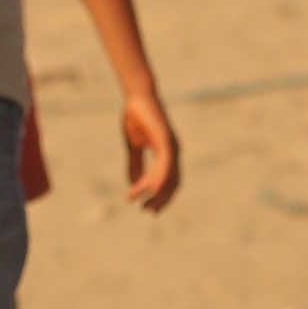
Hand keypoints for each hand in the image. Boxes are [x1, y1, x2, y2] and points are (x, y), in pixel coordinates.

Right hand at [116, 89, 179, 212]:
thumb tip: (133, 184)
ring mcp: (172, 146)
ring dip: (157, 193)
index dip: (159, 195)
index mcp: (167, 153)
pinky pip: (166, 165)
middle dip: (162, 200)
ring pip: (170, 177)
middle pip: (173, 183)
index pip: (169, 180)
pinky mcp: (166, 140)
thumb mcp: (133, 146)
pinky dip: (157, 179)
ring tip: (142, 203)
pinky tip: (148, 189)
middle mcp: (174, 151)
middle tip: (148, 212)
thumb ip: (135, 164)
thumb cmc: (136, 116)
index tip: (145, 207)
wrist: (137, 96)